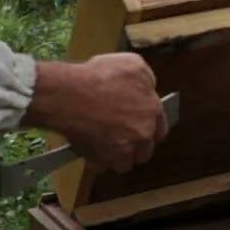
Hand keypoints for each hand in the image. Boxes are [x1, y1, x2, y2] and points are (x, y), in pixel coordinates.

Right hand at [22, 56, 168, 172]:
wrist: (70, 95)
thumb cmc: (100, 76)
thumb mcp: (133, 64)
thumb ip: (147, 80)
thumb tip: (148, 89)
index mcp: (152, 111)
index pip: (160, 129)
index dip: (150, 129)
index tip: (140, 128)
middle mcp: (142, 135)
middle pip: (144, 151)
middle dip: (135, 147)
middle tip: (121, 138)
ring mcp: (122, 150)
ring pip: (124, 163)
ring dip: (117, 157)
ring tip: (104, 145)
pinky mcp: (101, 160)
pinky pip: (101, 166)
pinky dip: (96, 160)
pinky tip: (89, 148)